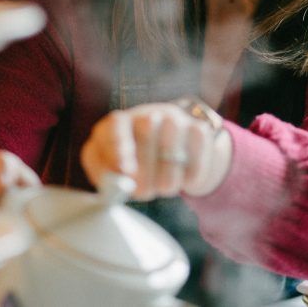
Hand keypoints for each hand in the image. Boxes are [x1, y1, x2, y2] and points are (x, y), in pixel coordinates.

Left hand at [80, 102, 231, 200]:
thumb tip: (114, 182)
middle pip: (146, 131)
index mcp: (120, 123)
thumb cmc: (136, 168)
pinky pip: (196, 157)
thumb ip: (108, 176)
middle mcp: (147, 114)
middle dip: (145, 169)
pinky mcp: (199, 130)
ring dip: (168, 177)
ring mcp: (175, 120)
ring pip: (172, 147)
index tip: (125, 170)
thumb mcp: (115, 171)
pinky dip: (190, 177)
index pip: (116, 125)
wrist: (176, 157)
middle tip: (143, 193)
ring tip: (163, 188)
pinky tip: (184, 180)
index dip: (120, 146)